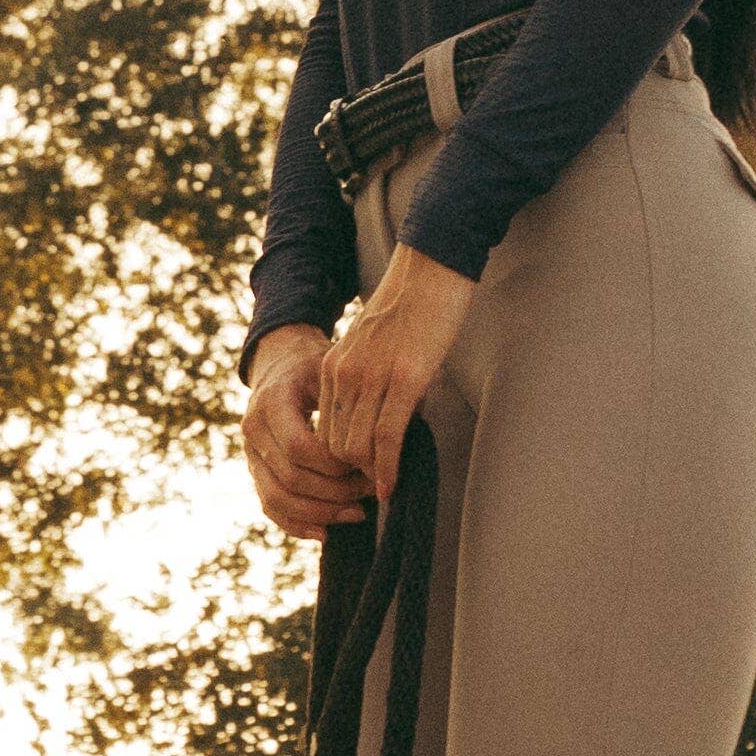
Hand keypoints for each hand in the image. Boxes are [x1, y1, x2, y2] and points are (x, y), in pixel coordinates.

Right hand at [241, 325, 362, 539]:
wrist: (281, 364)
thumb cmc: (314, 365)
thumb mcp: (330, 369)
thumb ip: (348, 401)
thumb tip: (383, 437)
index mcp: (270, 403)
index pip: (299, 448)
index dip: (335, 465)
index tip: (368, 466)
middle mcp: (252, 432)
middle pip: (291, 478)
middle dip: (335, 492)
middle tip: (371, 491)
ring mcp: (250, 455)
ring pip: (279, 499)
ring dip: (321, 512)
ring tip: (359, 514)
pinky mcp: (256, 472)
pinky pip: (271, 508)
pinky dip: (297, 525)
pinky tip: (327, 532)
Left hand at [308, 243, 476, 505]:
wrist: (431, 267)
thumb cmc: (410, 306)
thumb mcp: (372, 346)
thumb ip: (365, 378)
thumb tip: (377, 416)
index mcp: (332, 366)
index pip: (324, 431)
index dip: (340, 462)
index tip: (360, 476)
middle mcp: (343, 374)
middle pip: (335, 446)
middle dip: (351, 475)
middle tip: (373, 489)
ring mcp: (372, 377)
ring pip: (356, 447)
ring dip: (370, 475)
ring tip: (385, 487)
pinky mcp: (405, 379)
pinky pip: (386, 436)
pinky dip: (387, 468)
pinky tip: (392, 486)